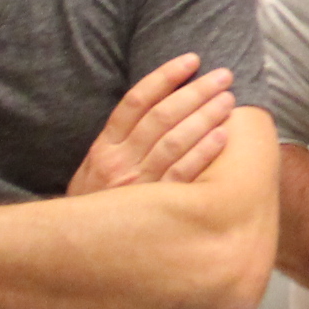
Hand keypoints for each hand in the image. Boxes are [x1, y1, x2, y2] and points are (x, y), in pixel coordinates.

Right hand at [65, 55, 234, 195]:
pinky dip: (202, 153)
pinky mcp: (156, 208)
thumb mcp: (95, 168)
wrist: (80, 248)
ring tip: (227, 100)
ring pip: (174, 141)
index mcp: (104, 147)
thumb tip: (159, 102)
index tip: (191, 60)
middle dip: (195, 92)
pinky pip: (183, 175)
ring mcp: (137, 185)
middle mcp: (119, 162)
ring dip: (204, 117)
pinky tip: (222, 136)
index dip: (165, 77)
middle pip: (161, 116)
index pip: (136, 102)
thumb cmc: (97, 203)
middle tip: (223, 76)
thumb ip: (121, 139)